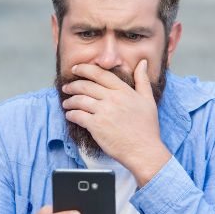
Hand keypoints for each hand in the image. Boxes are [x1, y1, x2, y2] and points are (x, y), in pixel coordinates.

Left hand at [62, 60, 170, 185]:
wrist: (143, 150)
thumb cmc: (147, 128)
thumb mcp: (148, 100)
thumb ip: (142, 80)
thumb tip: (143, 63)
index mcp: (124, 91)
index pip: (100, 74)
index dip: (85, 69)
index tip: (76, 68)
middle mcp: (112, 99)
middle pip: (86, 86)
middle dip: (72, 85)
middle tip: (66, 87)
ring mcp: (103, 112)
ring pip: (80, 100)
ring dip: (70, 101)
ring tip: (66, 103)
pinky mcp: (96, 126)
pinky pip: (78, 116)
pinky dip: (71, 114)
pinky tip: (70, 115)